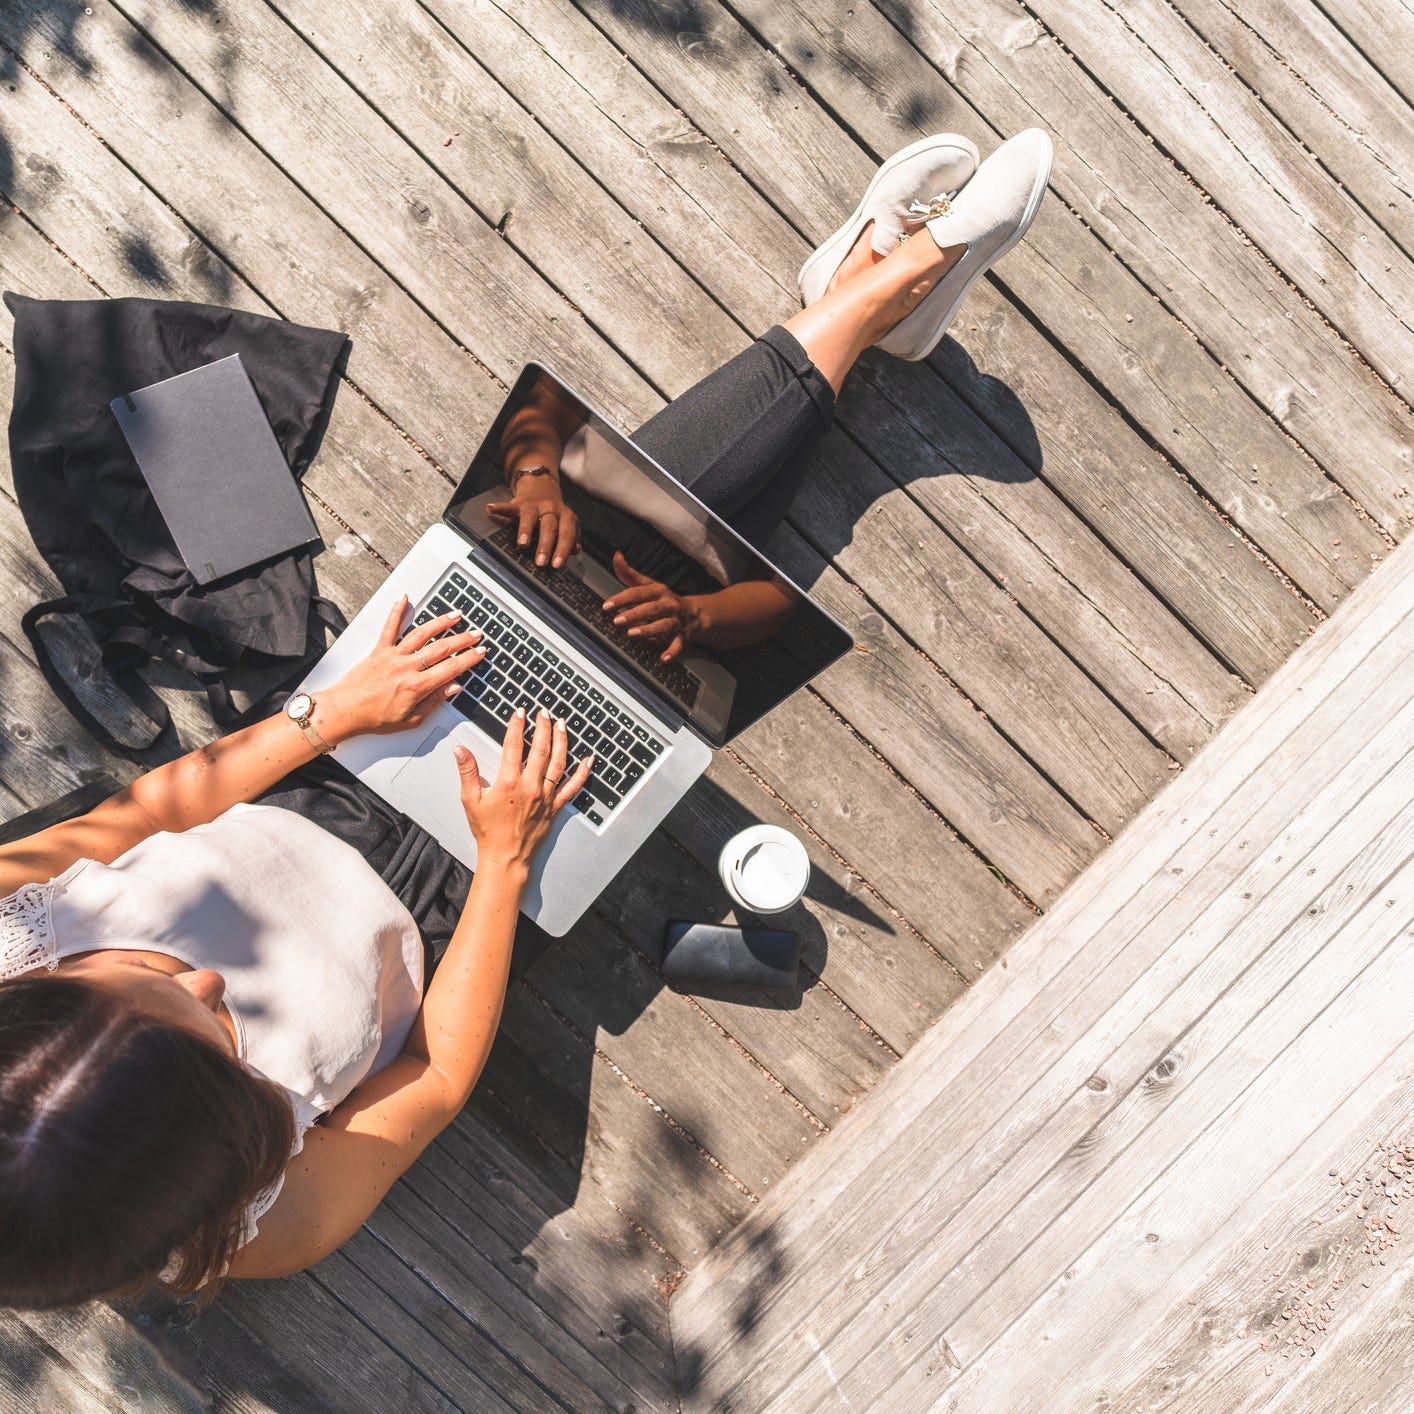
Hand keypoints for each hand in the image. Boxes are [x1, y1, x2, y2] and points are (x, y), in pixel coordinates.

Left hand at [318, 595, 485, 739]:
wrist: (344, 711)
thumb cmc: (374, 718)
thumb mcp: (411, 720)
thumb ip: (434, 702)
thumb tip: (453, 688)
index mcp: (417, 686)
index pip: (451, 668)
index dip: (469, 659)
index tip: (480, 652)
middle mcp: (406, 667)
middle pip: (441, 648)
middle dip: (462, 639)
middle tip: (476, 634)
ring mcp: (392, 655)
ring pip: (421, 634)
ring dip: (441, 623)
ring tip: (455, 615)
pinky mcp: (379, 650)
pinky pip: (390, 627)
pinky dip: (397, 611)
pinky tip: (404, 599)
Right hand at [454, 709, 592, 868]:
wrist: (505, 857)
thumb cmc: (488, 831)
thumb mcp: (470, 799)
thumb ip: (467, 771)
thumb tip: (460, 749)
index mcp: (508, 782)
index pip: (514, 745)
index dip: (517, 726)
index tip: (520, 713)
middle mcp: (530, 786)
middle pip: (540, 748)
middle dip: (543, 727)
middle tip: (543, 712)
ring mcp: (545, 796)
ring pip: (558, 762)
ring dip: (561, 740)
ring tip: (561, 725)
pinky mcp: (555, 806)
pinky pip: (573, 786)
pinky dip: (583, 772)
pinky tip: (588, 759)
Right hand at [486, 470, 580, 568]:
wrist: (541, 485)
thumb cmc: (554, 512)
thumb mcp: (565, 522)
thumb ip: (571, 538)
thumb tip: (576, 551)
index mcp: (565, 516)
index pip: (566, 534)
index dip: (562, 550)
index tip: (556, 565)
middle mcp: (551, 509)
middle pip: (549, 528)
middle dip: (545, 546)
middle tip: (541, 562)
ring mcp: (534, 505)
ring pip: (530, 518)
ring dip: (526, 530)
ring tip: (522, 543)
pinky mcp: (518, 502)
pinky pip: (509, 506)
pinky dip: (499, 508)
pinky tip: (491, 509)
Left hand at [602, 551, 700, 662]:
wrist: (696, 613)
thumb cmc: (665, 599)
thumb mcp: (649, 585)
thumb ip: (630, 574)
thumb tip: (616, 556)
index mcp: (658, 591)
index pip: (638, 592)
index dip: (622, 598)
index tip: (607, 605)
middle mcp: (668, 605)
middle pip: (650, 608)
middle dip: (634, 614)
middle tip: (617, 620)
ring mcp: (676, 621)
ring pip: (663, 625)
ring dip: (648, 630)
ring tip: (632, 634)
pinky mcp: (682, 636)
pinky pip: (678, 644)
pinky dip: (672, 652)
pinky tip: (663, 658)